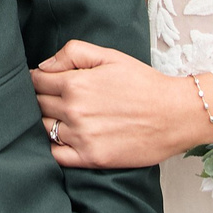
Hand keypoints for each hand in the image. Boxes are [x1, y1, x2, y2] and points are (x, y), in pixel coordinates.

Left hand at [32, 38, 212, 169]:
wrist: (176, 115)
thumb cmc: (144, 83)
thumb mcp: (110, 56)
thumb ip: (73, 53)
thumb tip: (43, 66)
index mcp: (75, 84)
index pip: (36, 81)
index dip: (37, 79)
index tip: (43, 81)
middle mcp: (73, 111)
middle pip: (36, 105)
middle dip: (39, 99)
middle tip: (52, 98)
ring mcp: (81, 137)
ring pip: (43, 130)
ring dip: (46, 122)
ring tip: (59, 117)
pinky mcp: (91, 158)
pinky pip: (55, 156)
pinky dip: (53, 147)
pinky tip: (63, 139)